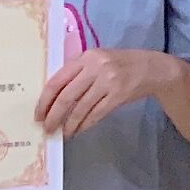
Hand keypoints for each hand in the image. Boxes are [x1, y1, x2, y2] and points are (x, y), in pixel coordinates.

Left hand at [35, 47, 173, 138]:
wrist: (152, 67)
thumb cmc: (120, 64)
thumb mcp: (97, 60)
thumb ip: (77, 73)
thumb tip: (51, 99)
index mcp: (86, 57)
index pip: (57, 81)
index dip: (44, 101)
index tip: (38, 115)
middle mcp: (96, 67)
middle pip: (66, 97)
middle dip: (53, 117)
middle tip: (47, 129)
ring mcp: (109, 81)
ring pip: (81, 109)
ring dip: (69, 125)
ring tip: (64, 133)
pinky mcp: (119, 94)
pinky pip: (96, 114)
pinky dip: (85, 125)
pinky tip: (79, 130)